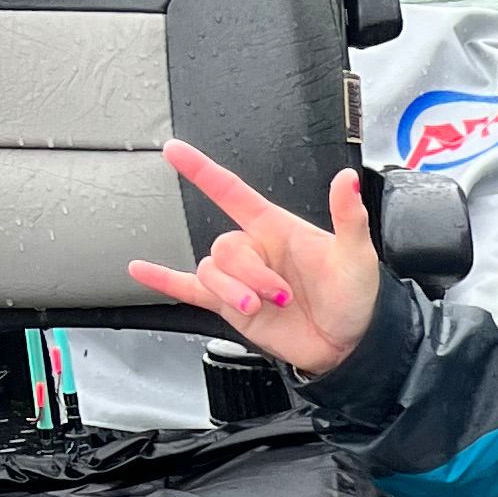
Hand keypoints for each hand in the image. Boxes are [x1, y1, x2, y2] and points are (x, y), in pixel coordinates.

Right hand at [126, 139, 380, 378]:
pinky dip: (164, 280)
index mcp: (277, 228)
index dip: (202, 171)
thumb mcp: (356, 256)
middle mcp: (255, 250)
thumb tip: (347, 180)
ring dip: (230, 290)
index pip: (231, 192)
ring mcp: (240, 279)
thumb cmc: (357, 297)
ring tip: (257, 307)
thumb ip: (348, 217)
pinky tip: (141, 271)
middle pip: (224, 247)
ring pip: (210, 271)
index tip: (174, 150)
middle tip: (280, 295)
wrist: (351, 346)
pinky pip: (189, 288)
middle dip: (247, 274)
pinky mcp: (231, 307)